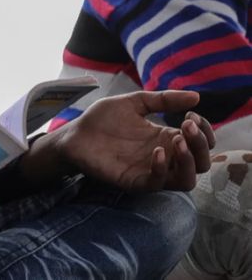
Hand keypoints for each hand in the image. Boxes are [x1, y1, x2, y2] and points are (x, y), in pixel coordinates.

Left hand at [48, 90, 214, 190]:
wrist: (75, 133)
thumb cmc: (102, 119)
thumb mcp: (135, 102)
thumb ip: (163, 100)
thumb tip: (196, 97)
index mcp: (166, 138)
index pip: (200, 144)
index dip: (204, 132)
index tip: (191, 115)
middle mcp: (164, 157)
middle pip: (201, 163)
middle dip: (201, 145)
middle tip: (187, 125)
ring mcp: (150, 170)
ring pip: (187, 180)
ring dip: (189, 161)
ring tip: (178, 140)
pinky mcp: (134, 180)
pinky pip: (157, 183)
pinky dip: (162, 169)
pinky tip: (157, 151)